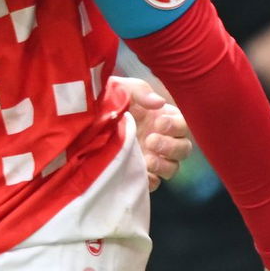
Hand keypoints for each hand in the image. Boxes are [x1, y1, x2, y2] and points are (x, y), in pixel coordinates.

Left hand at [113, 75, 190, 190]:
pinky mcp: (140, 172)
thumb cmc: (108, 99)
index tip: (158, 123)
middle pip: (183, 149)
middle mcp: (162, 139)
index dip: (175, 126)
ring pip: (173, 167)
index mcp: (162, 119)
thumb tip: (159, 102)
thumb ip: (140, 91)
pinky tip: (141, 174)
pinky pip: (155, 183)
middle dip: (171, 146)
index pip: (183, 126)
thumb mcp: (122, 88)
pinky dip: (151, 181)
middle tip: (150, 140)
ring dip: (164, 165)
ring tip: (147, 159)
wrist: (86, 121)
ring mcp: (152, 158)